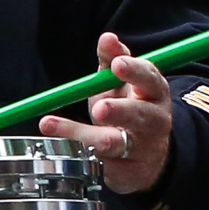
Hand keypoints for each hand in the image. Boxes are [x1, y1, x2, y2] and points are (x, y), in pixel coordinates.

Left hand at [36, 31, 172, 195]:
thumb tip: (107, 37)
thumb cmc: (129, 112)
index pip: (149, 79)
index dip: (134, 71)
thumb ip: (114, 60)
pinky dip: (84, 158)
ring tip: (54, 126)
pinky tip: (66, 151)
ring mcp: (142, 149)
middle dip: (121, 110)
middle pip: (141, 115)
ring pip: (116, 143)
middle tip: (100, 108)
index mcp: (153, 94)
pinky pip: (103, 166)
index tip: (117, 64)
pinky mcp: (127, 172)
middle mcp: (154, 121)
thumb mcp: (121, 85)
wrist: (148, 157)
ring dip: (89, 137)